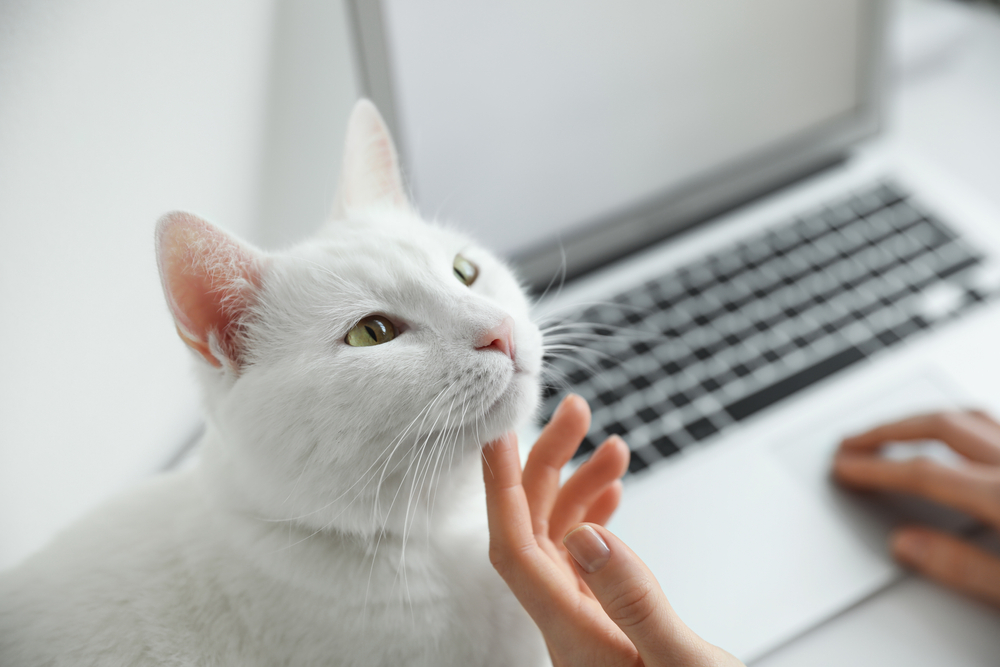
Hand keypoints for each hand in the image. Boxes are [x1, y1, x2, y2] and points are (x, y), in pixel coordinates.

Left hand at [482, 395, 741, 666]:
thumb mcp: (682, 665)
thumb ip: (635, 602)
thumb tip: (586, 536)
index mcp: (573, 635)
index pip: (515, 549)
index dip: (499, 489)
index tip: (495, 436)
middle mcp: (569, 626)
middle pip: (537, 532)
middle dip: (548, 465)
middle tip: (573, 411)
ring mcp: (587, 625)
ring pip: (565, 541)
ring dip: (581, 488)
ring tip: (611, 445)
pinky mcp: (609, 625)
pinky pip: (590, 562)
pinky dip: (600, 520)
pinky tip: (613, 496)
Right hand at [834, 410, 999, 604]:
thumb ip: (965, 569)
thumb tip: (906, 545)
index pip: (925, 473)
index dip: (876, 469)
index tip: (845, 468)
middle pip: (942, 427)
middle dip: (889, 430)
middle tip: (854, 441)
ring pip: (972, 416)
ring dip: (927, 419)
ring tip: (897, 429)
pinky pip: (996, 425)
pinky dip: (965, 424)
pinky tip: (959, 437)